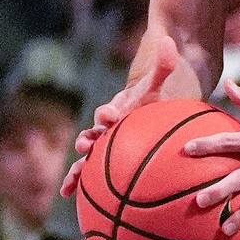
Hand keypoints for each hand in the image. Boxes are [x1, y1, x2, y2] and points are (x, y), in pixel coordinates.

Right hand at [61, 34, 184, 197]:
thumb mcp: (165, 79)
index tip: (109, 117)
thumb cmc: (164, 92)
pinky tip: (72, 200)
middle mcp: (110, 126)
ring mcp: (109, 142)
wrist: (163, 101)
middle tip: (85, 147)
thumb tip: (170, 40)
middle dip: (89, 141)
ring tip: (69, 186)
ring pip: (90, 158)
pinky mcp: (111, 157)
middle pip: (95, 135)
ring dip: (79, 170)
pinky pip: (97, 174)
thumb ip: (165, 63)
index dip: (109, 113)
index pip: (112, 110)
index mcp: (121, 108)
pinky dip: (84, 184)